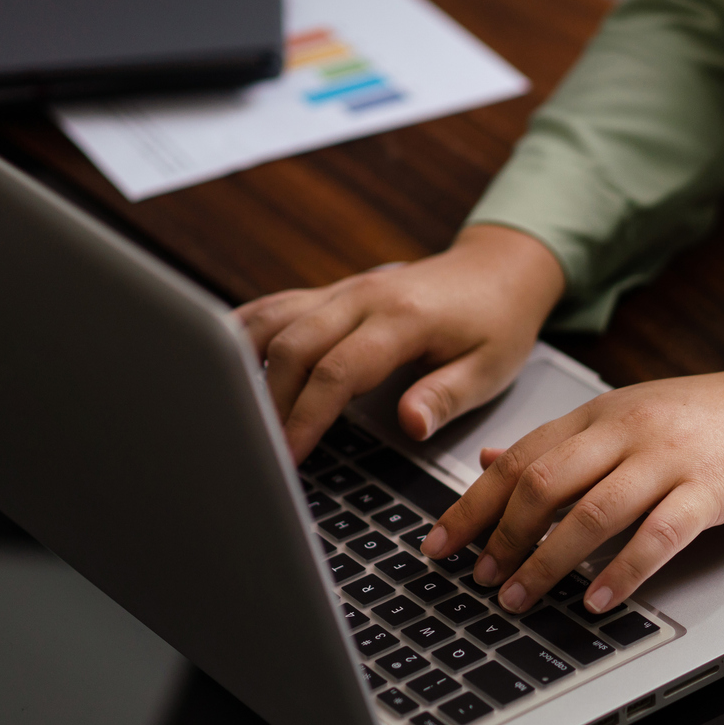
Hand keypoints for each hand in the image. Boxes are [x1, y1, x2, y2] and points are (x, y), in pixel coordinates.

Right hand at [235, 224, 565, 459]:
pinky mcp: (332, 292)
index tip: (286, 456)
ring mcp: (343, 290)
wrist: (500, 268)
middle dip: (268, 403)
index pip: (338, 371)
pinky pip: (276, 307)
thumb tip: (410, 425)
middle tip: (256, 452)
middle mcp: (364, 296)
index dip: (307, 417)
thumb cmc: (497, 322)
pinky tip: (223, 365)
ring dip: (244, 367)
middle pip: (292, 346)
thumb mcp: (491, 368)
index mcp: (404, 318)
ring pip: (273, 321)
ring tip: (231, 416)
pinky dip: (244, 334)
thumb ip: (446, 396)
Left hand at [420, 360, 723, 614]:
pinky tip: (597, 600)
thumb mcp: (628, 416)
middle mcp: (627, 430)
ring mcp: (670, 458)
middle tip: (478, 580)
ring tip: (520, 599)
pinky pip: (659, 534)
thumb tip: (491, 459)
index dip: (470, 506)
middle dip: (500, 537)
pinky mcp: (712, 488)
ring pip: (592, 511)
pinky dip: (622, 571)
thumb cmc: (712, 419)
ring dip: (547, 562)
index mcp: (600, 414)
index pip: (518, 459)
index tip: (436, 546)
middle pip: (544, 483)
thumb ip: (562, 441)